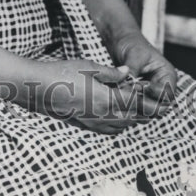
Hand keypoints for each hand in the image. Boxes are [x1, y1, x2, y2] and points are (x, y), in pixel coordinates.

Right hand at [31, 58, 158, 134]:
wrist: (37, 89)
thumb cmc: (61, 73)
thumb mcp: (88, 66)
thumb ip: (110, 73)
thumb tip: (127, 74)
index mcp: (106, 99)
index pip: (134, 100)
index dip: (147, 97)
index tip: (158, 93)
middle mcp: (102, 116)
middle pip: (132, 117)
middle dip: (143, 111)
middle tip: (154, 104)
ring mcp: (93, 123)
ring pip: (122, 126)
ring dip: (132, 118)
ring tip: (138, 109)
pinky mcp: (85, 126)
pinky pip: (109, 130)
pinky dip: (119, 124)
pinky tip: (118, 116)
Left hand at [112, 30, 177, 115]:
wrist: (121, 40)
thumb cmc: (131, 43)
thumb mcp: (133, 56)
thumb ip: (133, 72)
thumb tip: (127, 87)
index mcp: (167, 75)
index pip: (167, 94)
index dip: (154, 95)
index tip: (139, 87)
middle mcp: (161, 86)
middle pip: (160, 107)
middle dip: (145, 105)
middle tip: (129, 98)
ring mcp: (151, 93)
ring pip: (149, 111)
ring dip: (136, 108)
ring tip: (122, 99)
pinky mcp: (140, 96)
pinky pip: (138, 108)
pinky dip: (130, 107)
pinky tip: (119, 101)